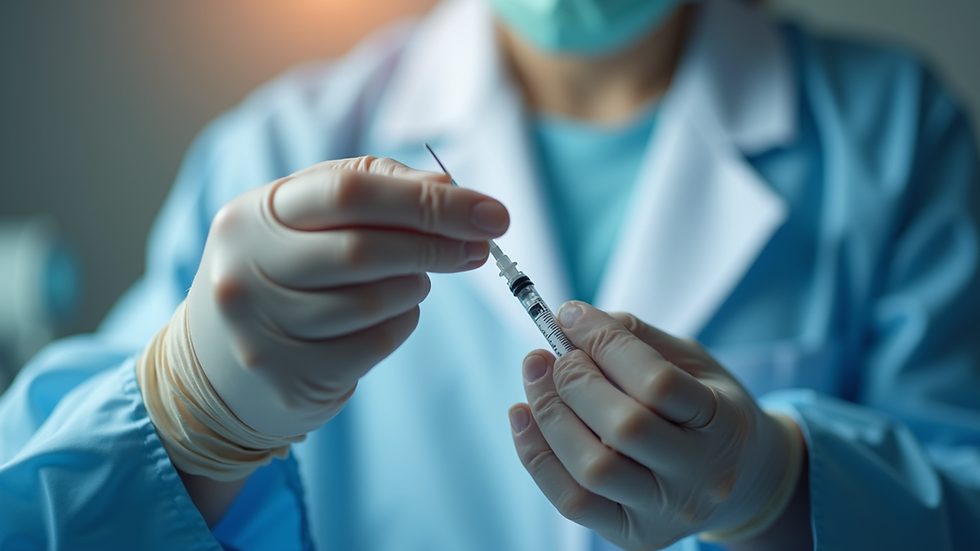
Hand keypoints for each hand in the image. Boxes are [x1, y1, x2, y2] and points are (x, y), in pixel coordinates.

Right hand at [187, 156, 508, 436]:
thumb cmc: (282, 272)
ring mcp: (261, 326)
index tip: (492, 213)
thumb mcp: (308, 219)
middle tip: (479, 248)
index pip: (353, 192)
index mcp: (256, 212)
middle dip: (438, 245)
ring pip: (374, 301)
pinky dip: (400, 323)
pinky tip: (391, 313)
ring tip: (415, 280)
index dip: (431, 202)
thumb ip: (374, 191)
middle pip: (367, 249)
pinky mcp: (286, 376)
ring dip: (415, 286)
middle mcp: (248, 266)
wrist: (214, 365)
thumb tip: (451, 190)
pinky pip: (373, 344)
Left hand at [508, 302, 800, 549]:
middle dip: (574, 381)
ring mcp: (664, 512)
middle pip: (625, 428)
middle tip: (548, 354)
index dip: (606, 345)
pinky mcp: (629, 534)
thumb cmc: (705, 407)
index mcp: (723, 423)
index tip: (569, 316)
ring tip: (535, 378)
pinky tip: (522, 415)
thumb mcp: (690, 362)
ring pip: (593, 469)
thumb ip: (637, 339)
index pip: (659, 384)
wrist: (736, 477)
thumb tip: (574, 321)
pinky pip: (571, 501)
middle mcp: (699, 475)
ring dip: (550, 416)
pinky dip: (536, 454)